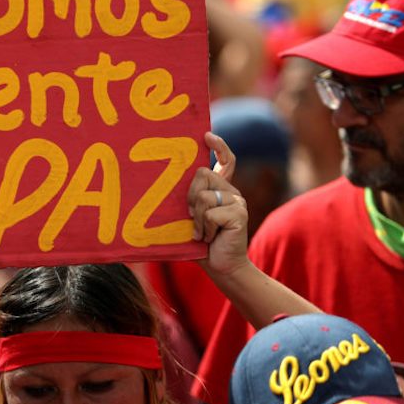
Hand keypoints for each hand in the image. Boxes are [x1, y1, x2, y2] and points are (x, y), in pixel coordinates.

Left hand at [188, 132, 248, 276]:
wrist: (221, 267)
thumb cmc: (200, 244)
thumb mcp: (189, 219)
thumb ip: (186, 201)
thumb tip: (163, 185)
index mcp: (221, 189)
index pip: (226, 160)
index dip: (218, 146)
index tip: (207, 136)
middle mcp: (232, 191)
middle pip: (203, 174)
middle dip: (190, 196)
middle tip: (192, 218)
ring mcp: (238, 202)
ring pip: (204, 196)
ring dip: (196, 219)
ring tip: (202, 232)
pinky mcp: (240, 214)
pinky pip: (210, 213)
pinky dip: (204, 229)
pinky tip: (210, 238)